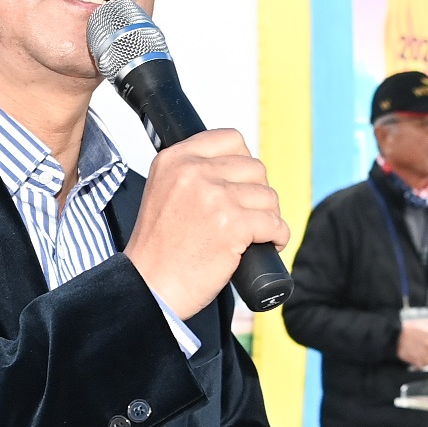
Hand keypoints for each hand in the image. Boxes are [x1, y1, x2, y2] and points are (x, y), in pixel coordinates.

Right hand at [126, 130, 290, 319]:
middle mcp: (194, 172)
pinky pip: (275, 223)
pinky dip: (278, 236)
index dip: (244, 163)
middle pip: (255, 167)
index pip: (230, 139)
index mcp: (175, 159)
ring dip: (269, 216)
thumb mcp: (163, 192)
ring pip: (268, 196)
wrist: (150, 287)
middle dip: (258, 193)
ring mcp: (214, 197)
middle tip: (249, 215)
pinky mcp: (233, 225)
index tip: (243, 184)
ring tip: (256, 234)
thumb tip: (237, 169)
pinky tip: (268, 245)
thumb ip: (193, 174)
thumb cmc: (159, 251)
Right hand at [397, 318, 427, 369]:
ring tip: (421, 360)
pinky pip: (421, 366)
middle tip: (427, 358)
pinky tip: (416, 363)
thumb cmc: (409, 333)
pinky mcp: (414, 359)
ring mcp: (422, 353)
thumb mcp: (423, 332)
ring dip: (426, 362)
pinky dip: (419, 365)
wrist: (397, 336)